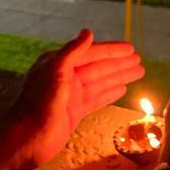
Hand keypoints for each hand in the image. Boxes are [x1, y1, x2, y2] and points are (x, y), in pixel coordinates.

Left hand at [10, 29, 144, 168]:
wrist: (29, 137)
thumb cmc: (39, 102)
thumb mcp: (56, 70)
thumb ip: (72, 51)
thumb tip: (87, 32)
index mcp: (58, 63)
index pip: (91, 53)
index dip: (111, 50)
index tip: (130, 48)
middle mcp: (65, 77)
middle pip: (98, 67)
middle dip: (119, 63)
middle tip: (140, 60)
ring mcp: (71, 95)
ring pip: (100, 82)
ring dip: (119, 76)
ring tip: (138, 72)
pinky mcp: (75, 111)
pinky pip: (97, 98)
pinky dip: (110, 93)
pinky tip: (123, 89)